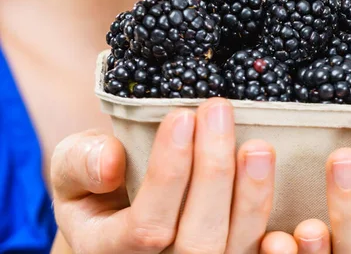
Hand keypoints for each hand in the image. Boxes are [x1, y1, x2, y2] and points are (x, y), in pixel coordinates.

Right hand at [51, 98, 298, 253]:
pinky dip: (279, 230)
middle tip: (218, 110)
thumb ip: (80, 164)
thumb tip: (111, 160)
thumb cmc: (99, 190)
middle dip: (213, 171)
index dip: (169, 173)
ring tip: (259, 145)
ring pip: (237, 246)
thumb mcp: (70, 173)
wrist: (120, 217)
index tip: (182, 116)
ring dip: (252, 195)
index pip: (148, 225)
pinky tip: (279, 186)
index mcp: (113, 251)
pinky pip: (261, 251)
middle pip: (199, 238)